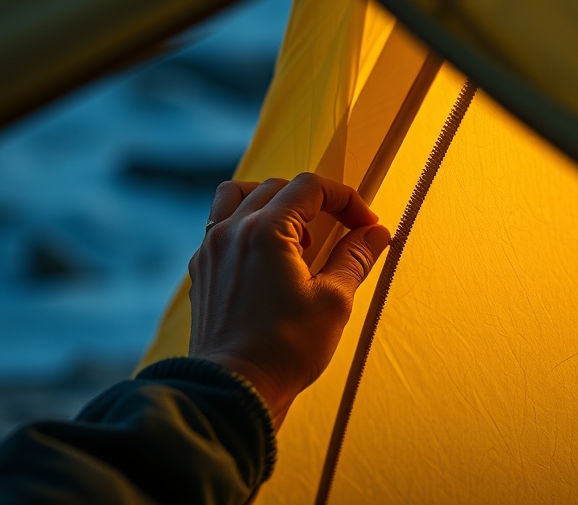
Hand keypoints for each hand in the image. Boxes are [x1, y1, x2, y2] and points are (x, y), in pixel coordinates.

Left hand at [187, 173, 390, 428]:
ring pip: (238, 197)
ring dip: (272, 204)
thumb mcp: (333, 302)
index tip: (365, 226)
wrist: (232, 390)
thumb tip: (376, 234)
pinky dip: (247, 228)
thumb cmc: (284, 350)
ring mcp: (210, 249)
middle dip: (314, 202)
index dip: (345, 199)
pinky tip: (268, 261)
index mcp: (266, 230)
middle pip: (277, 188)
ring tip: (296, 239)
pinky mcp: (201, 272)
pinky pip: (221, 227)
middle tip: (340, 233)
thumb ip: (355, 258)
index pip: (310, 187)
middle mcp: (231, 231)